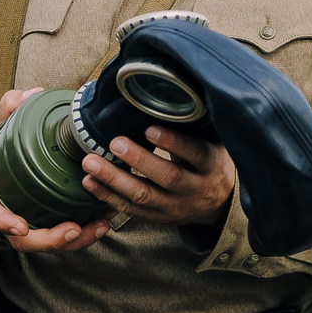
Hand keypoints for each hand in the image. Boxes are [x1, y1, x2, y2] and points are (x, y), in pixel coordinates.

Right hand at [0, 89, 110, 253]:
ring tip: (99, 226)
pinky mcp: (45, 222)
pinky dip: (83, 234)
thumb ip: (7, 109)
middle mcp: (8, 213)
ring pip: (48, 243)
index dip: (4, 222)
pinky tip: (105, 221)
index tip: (21, 227)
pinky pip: (63, 236)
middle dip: (50, 240)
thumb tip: (29, 95)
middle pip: (24, 240)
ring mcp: (27, 221)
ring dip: (75, 240)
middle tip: (73, 229)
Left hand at [81, 125, 235, 231]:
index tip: (150, 129)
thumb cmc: (211, 165)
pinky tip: (89, 182)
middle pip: (167, 177)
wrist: (221, 205)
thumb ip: (194, 128)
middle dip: (139, 160)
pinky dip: (107, 196)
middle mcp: (194, 188)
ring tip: (91, 162)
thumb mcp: (215, 144)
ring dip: (114, 179)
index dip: (173, 142)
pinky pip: (131, 209)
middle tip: (115, 143)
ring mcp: (175, 206)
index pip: (195, 153)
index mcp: (210, 166)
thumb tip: (167, 95)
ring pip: (143, 195)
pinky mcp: (158, 217)